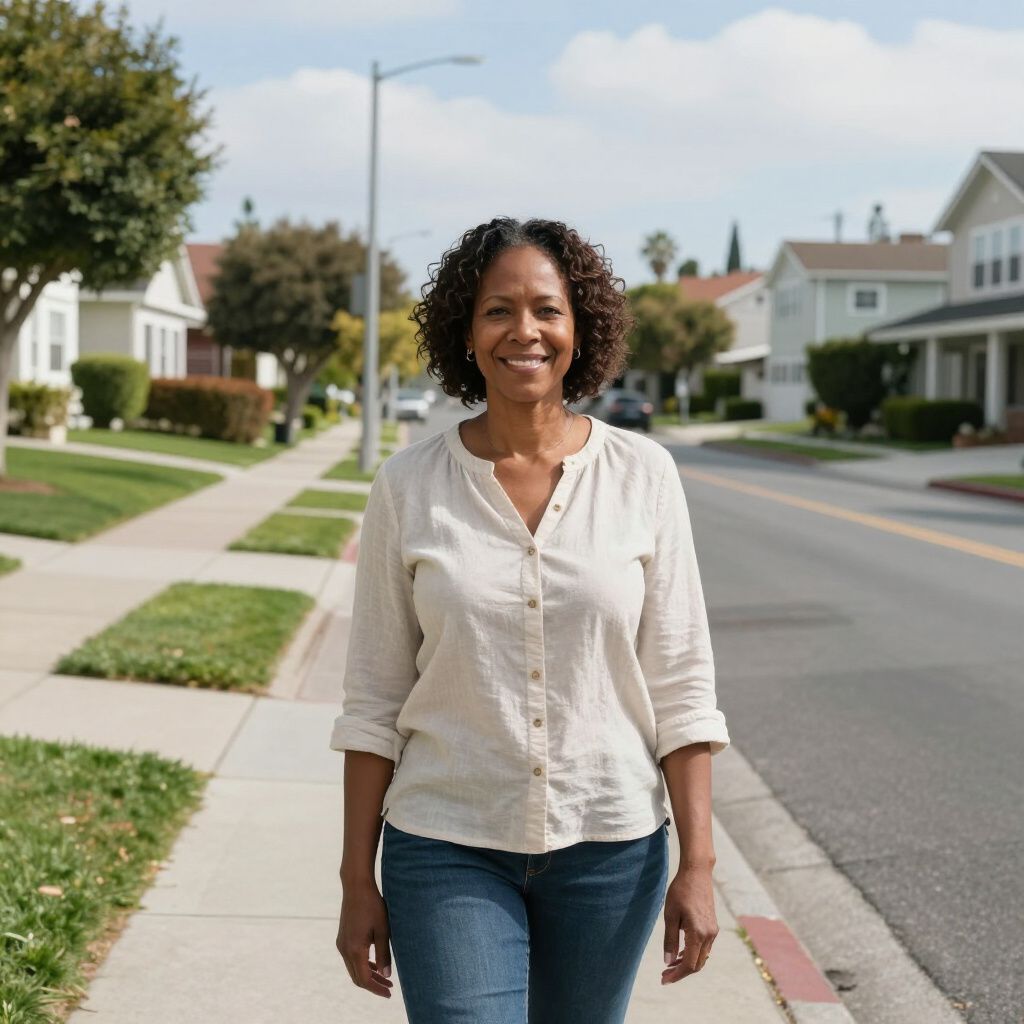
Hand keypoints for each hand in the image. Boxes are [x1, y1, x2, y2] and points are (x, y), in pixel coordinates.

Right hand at [337, 880, 393, 998]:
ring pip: (353, 969)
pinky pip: (351, 959)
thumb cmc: (373, 906)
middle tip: (389, 988)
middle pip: (357, 977)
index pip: (364, 979)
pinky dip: (362, 965)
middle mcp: (344, 949)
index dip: (377, 988)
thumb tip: (387, 975)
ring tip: (385, 978)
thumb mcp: (383, 930)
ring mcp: (341, 944)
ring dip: (368, 975)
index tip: (389, 993)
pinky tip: (375, 964)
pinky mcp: (342, 938)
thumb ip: (384, 954)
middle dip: (373, 985)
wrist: (356, 887)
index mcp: (355, 949)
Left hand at [661, 864, 717, 984]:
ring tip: (670, 964)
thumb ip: (670, 940)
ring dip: (687, 963)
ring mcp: (713, 931)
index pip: (689, 964)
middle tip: (664, 974)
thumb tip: (668, 962)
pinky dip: (693, 953)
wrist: (697, 873)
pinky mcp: (712, 925)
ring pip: (702, 956)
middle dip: (681, 971)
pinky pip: (704, 947)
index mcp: (698, 933)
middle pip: (697, 964)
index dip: (677, 975)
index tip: (664, 979)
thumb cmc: (680, 891)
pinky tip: (680, 952)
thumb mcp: (670, 915)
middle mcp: (709, 935)